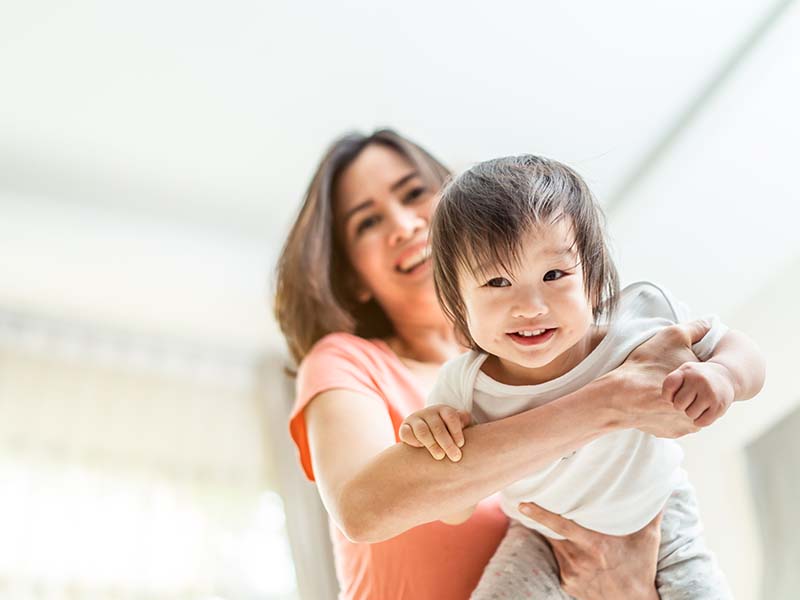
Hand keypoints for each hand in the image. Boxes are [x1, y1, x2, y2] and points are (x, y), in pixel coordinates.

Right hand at [398, 405, 470, 461]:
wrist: (426, 430)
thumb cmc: (447, 430)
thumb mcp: (457, 424)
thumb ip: (463, 421)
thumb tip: (465, 419)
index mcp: (443, 410)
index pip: (451, 417)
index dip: (456, 431)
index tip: (461, 444)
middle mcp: (428, 413)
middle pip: (438, 427)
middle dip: (447, 443)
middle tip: (455, 457)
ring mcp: (415, 419)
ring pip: (422, 430)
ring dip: (432, 444)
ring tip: (440, 456)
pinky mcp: (404, 428)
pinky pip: (406, 433)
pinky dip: (413, 441)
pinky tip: (421, 448)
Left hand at [518, 501, 661, 599]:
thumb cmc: (641, 568)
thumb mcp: (647, 539)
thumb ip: (650, 512)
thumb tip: (661, 485)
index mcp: (594, 545)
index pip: (560, 525)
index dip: (540, 514)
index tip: (523, 504)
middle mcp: (579, 559)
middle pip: (552, 533)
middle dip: (542, 520)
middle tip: (533, 503)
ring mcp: (571, 573)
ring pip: (555, 546)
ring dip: (554, 536)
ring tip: (554, 523)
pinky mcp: (568, 584)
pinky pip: (559, 562)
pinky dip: (562, 553)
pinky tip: (572, 550)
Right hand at [614, 320, 709, 437]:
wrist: (620, 396)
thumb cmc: (646, 365)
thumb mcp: (673, 336)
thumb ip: (696, 328)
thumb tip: (712, 323)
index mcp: (704, 387)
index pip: (706, 378)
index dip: (691, 370)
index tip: (676, 365)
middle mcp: (700, 408)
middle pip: (699, 395)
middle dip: (688, 388)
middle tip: (666, 377)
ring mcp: (686, 425)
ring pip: (687, 411)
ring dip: (678, 403)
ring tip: (658, 390)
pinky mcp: (670, 433)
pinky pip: (672, 422)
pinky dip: (664, 414)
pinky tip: (652, 403)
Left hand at [662, 361, 734, 426]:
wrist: (725, 376)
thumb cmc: (696, 378)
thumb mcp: (684, 373)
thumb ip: (671, 384)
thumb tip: (667, 402)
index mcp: (687, 371)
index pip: (669, 385)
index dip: (668, 394)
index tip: (673, 395)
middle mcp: (699, 380)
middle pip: (679, 404)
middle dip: (681, 405)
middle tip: (689, 400)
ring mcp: (710, 393)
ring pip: (690, 414)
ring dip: (692, 413)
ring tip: (698, 404)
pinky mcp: (720, 405)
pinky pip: (702, 422)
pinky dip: (700, 421)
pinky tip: (704, 411)